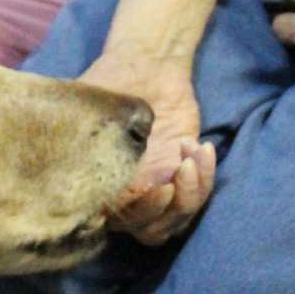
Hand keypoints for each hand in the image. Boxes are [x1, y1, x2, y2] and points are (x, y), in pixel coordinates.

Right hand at [79, 48, 216, 243]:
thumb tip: (90, 175)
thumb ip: (88, 140)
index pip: (119, 221)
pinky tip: (200, 147)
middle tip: (179, 172)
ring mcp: (157, 187)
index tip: (161, 187)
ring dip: (193, 193)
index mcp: (100, 183)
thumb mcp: (92, 108)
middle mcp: (128, 194)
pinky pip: (198, 195)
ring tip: (192, 154)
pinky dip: (206, 177)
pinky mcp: (183, 175)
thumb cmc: (112, 83)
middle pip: (152, 230)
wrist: (145, 63)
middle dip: (171, 208)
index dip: (143, 213)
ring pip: (177, 219)